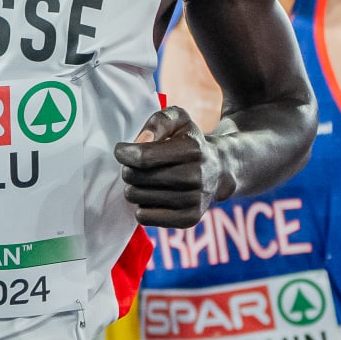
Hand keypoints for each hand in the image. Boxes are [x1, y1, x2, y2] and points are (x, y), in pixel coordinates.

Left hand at [114, 106, 228, 227]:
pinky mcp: (189, 219)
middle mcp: (195, 176)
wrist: (219, 170)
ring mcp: (194, 201)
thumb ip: (158, 122)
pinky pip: (144, 217)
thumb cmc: (189, 141)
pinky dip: (142, 206)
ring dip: (134, 187)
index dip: (124, 153)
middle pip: (136, 177)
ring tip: (146, 180)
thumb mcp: (178, 119)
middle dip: (128, 169)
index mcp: (192, 149)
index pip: (143, 157)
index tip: (121, 150)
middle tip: (136, 166)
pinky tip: (153, 196)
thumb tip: (141, 141)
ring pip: (137, 197)